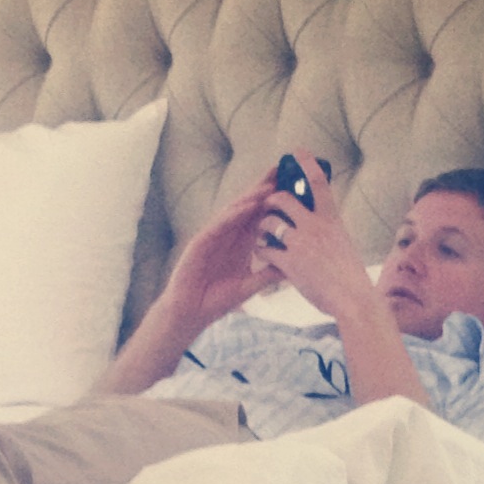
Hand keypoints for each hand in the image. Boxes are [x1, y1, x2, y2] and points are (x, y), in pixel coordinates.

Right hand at [161, 177, 285, 328]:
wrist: (190, 314)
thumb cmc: (215, 301)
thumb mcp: (249, 286)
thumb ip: (268, 275)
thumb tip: (292, 269)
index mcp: (240, 243)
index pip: (259, 215)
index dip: (274, 199)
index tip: (292, 185)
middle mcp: (228, 235)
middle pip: (248, 206)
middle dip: (264, 188)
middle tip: (282, 169)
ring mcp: (213, 237)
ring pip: (235, 212)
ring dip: (251, 197)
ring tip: (269, 184)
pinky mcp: (201, 243)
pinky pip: (219, 225)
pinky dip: (233, 215)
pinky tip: (247, 206)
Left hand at [254, 158, 378, 319]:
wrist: (352, 298)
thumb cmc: (351, 275)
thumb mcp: (344, 243)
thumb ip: (330, 230)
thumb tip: (325, 224)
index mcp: (331, 218)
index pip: (318, 182)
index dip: (306, 163)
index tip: (297, 151)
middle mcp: (315, 226)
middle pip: (285, 199)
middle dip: (272, 199)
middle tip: (268, 204)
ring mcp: (301, 243)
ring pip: (271, 222)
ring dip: (263, 225)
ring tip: (262, 233)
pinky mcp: (289, 263)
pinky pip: (265, 248)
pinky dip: (261, 248)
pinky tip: (261, 252)